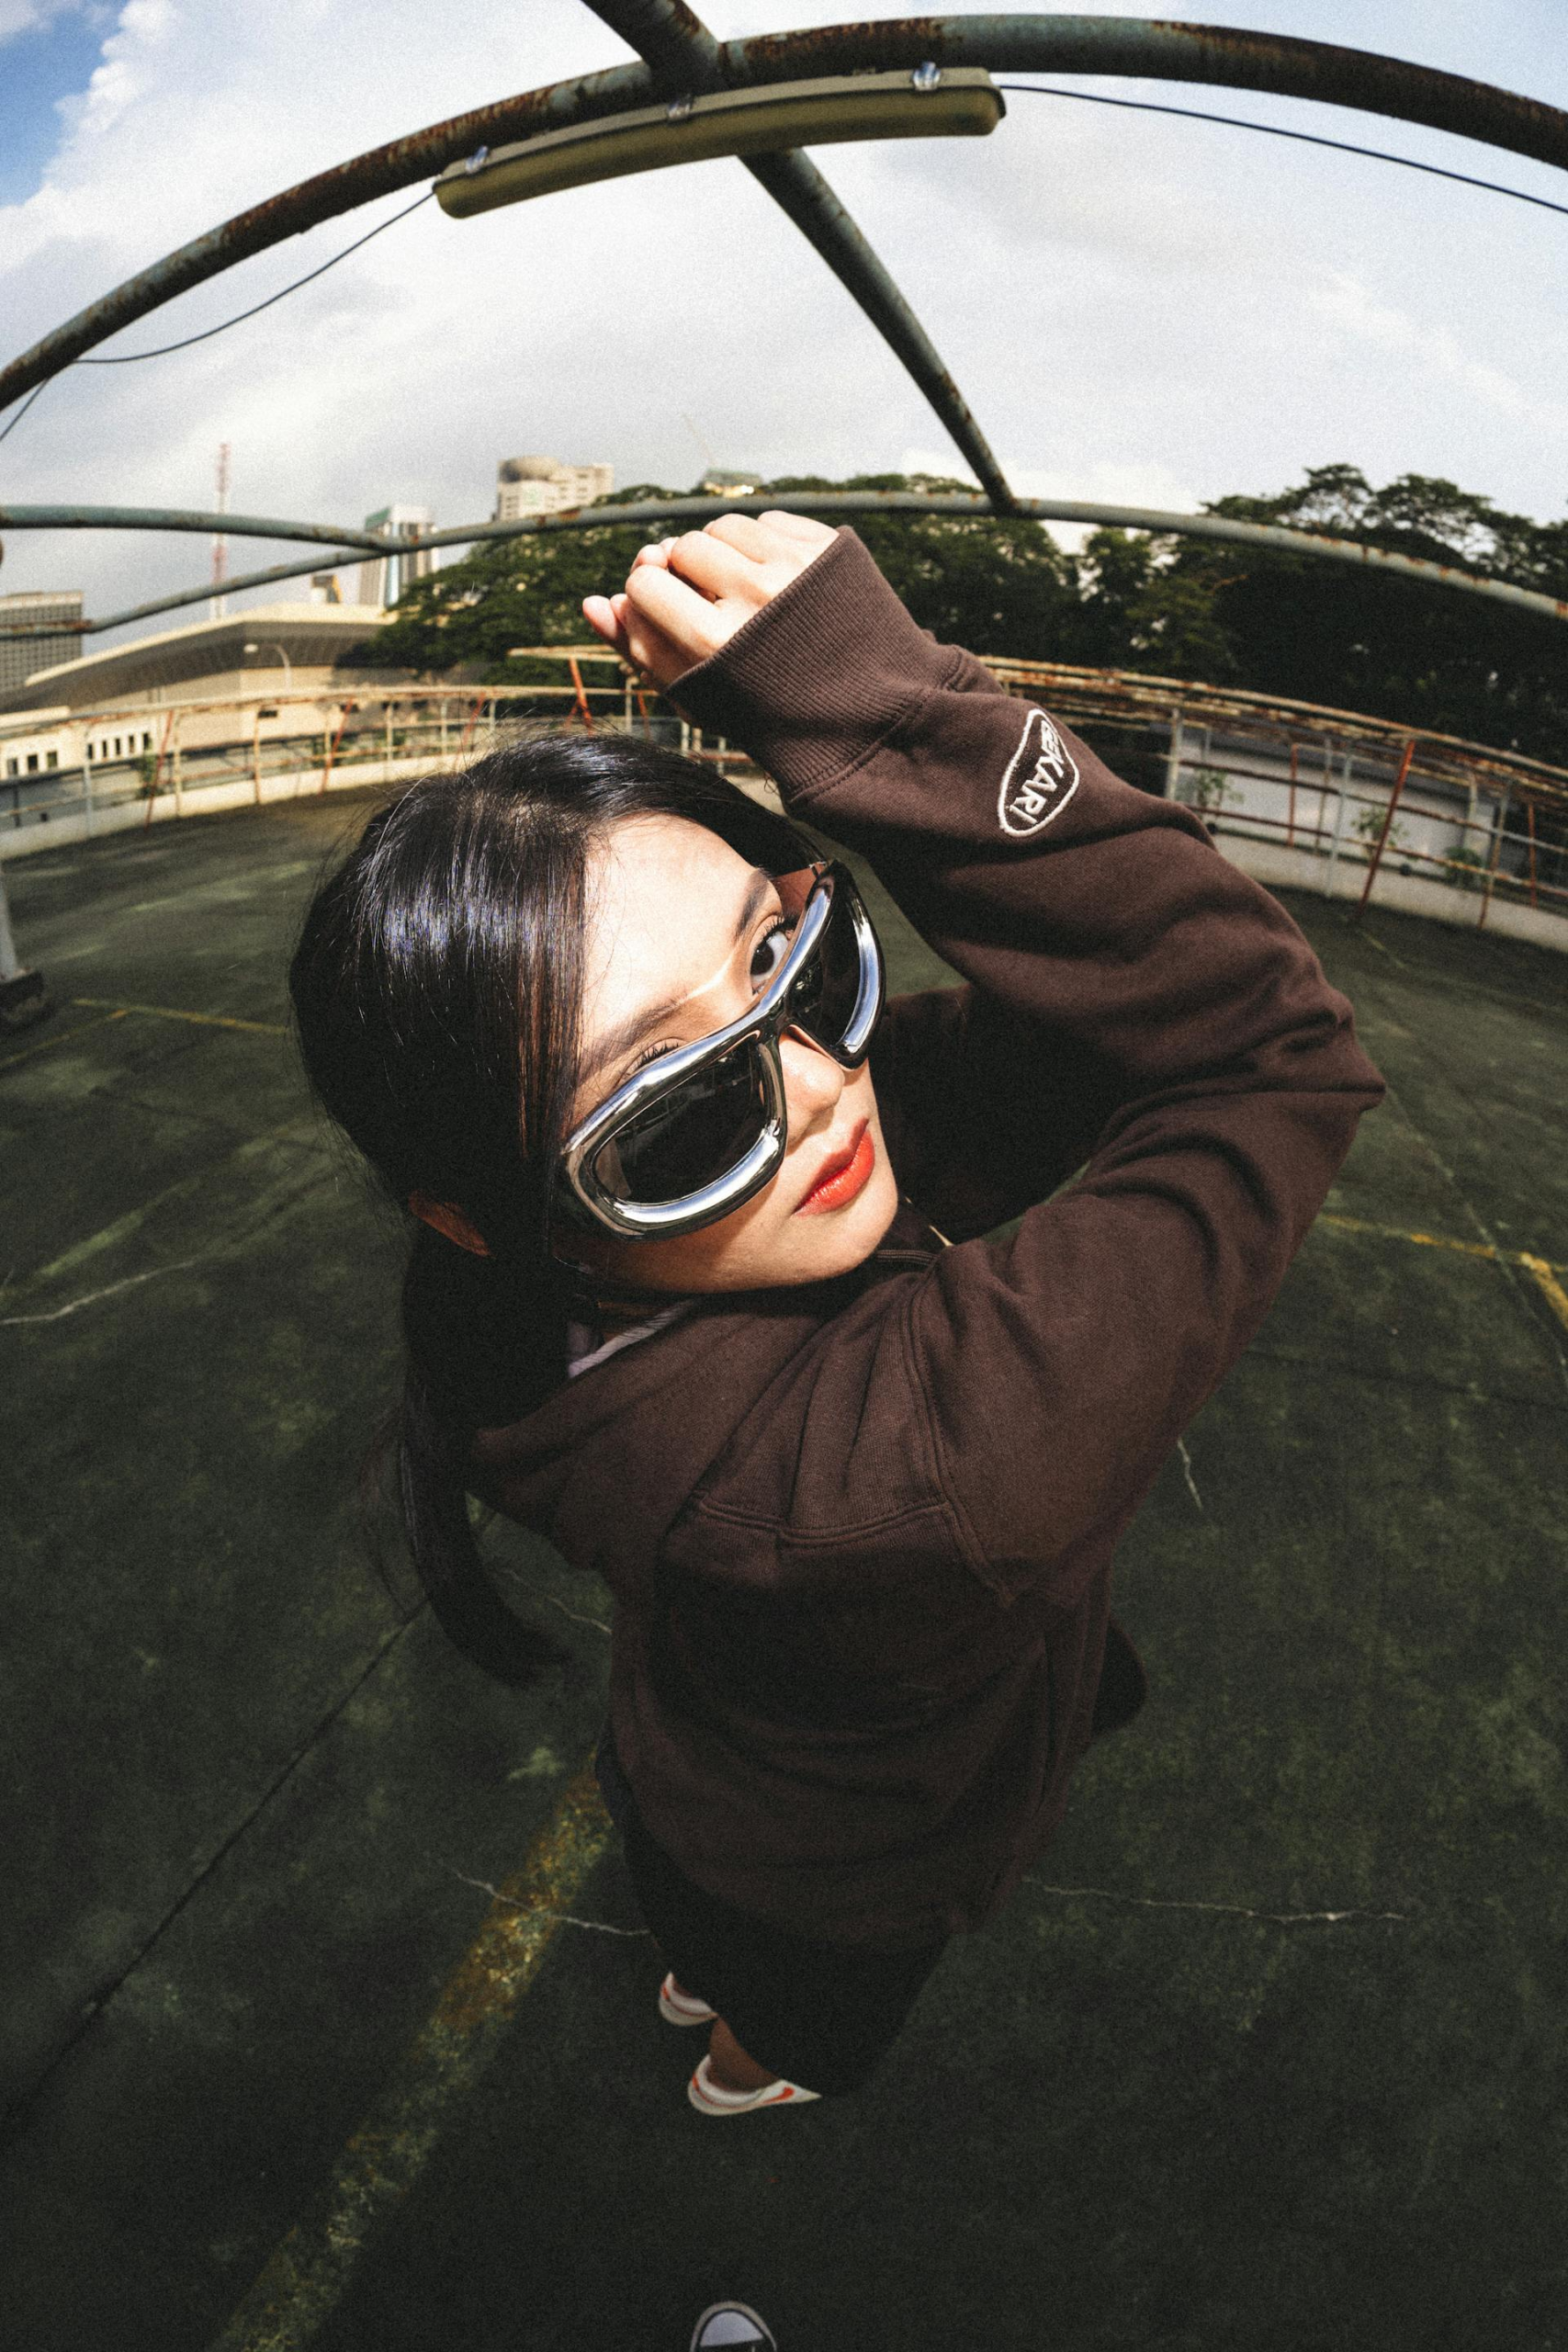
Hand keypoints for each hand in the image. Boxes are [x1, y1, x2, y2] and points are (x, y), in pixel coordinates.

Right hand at [582, 511, 836, 690]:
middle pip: (680, 546)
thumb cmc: (769, 712)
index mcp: (717, 645)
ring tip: (740, 594)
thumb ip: (640, 651)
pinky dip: (760, 546)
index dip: (648, 595)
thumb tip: (592, 603)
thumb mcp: (700, 697)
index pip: (645, 583)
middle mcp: (755, 599)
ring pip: (721, 527)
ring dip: (721, 552)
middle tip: (711, 607)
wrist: (871, 714)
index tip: (666, 612)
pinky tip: (776, 585)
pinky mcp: (826, 549)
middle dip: (685, 572)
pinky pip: (765, 521)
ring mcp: (796, 568)